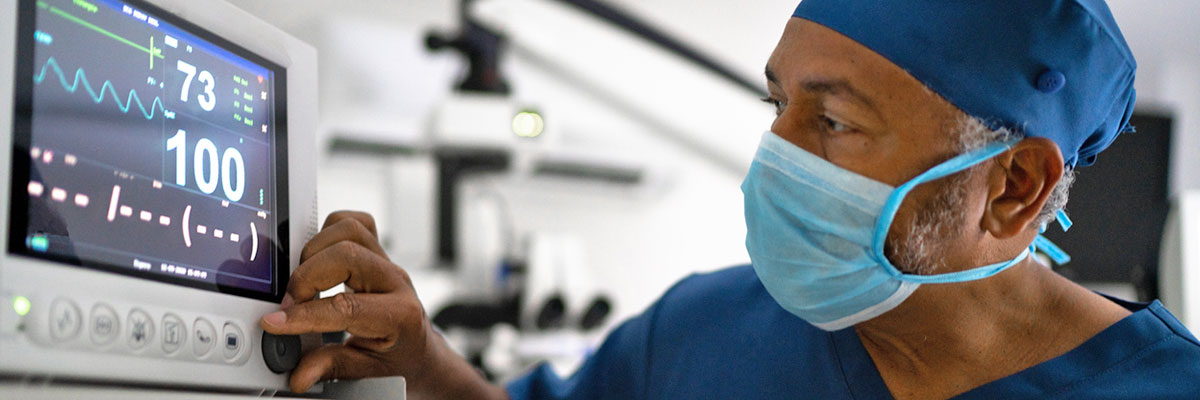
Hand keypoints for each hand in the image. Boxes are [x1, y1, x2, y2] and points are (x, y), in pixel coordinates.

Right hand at [260, 211, 433, 392]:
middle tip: (290, 304)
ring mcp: (387, 261)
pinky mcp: (378, 250)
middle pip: (346, 255)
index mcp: (399, 314)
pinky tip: (319, 257)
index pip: (345, 307)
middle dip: (307, 277)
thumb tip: (300, 374)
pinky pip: (356, 222)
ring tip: (303, 282)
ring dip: (316, 251)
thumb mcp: (368, 369)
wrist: (420, 346)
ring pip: (350, 230)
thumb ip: (333, 367)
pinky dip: (331, 231)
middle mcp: (395, 280)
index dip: (303, 314)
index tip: (275, 321)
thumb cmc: (398, 356)